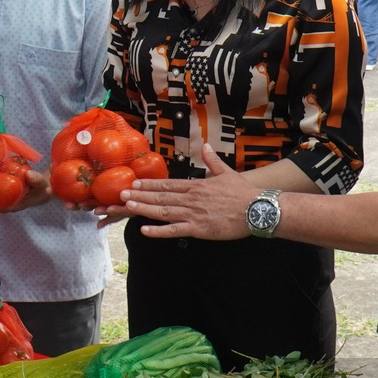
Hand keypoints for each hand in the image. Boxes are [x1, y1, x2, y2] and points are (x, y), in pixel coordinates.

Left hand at [116, 145, 256, 238]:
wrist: (257, 209)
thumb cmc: (244, 192)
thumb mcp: (227, 172)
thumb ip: (212, 161)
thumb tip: (206, 146)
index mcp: (196, 186)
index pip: (167, 184)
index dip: (149, 184)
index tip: (134, 182)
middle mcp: (191, 199)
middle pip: (160, 197)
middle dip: (139, 195)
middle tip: (120, 193)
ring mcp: (193, 214)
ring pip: (162, 211)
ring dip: (143, 208)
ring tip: (127, 205)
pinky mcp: (198, 229)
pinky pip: (174, 230)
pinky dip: (159, 231)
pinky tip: (144, 230)